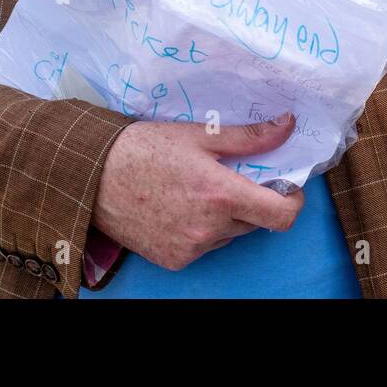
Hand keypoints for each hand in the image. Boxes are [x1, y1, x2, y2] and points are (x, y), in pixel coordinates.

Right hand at [92, 114, 304, 270]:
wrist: (94, 175)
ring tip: (196, 190)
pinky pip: (204, 246)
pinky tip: (178, 208)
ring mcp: (191, 248)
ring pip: (230, 234)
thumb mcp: (199, 134)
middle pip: (255, 222)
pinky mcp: (174, 260)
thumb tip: (287, 126)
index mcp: (221, 195)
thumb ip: (248, 136)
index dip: (292, 201)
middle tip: (230, 177)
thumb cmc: (144, 148)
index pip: (282, 215)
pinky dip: (202, 230)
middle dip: (252, 201)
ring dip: (226, 216)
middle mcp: (210, 228)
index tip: (286, 187)